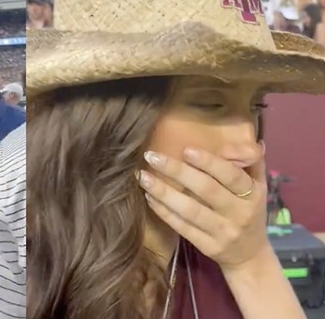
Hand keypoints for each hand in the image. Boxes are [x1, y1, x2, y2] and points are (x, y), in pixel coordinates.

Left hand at [137, 146, 268, 269]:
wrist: (250, 256)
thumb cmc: (249, 211)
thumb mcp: (258, 185)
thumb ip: (250, 160)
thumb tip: (232, 145)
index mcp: (253, 194)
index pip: (232, 175)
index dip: (209, 162)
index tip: (185, 150)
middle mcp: (239, 213)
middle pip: (206, 189)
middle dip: (177, 171)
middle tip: (152, 156)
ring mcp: (222, 232)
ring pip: (190, 210)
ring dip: (163, 192)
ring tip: (143, 176)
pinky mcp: (207, 246)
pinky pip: (182, 227)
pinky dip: (164, 211)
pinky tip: (149, 197)